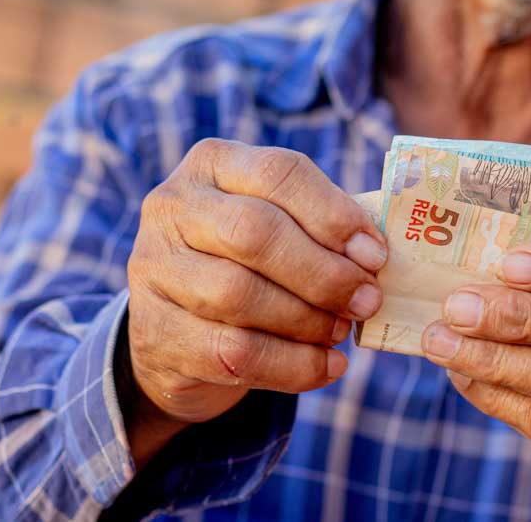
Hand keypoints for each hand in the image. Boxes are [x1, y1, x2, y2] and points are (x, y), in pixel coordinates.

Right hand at [122, 139, 387, 464]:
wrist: (178, 334)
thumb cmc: (249, 265)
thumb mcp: (280, 227)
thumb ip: (323, 228)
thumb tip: (377, 253)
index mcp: (213, 163)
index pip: (279, 172)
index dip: (334, 215)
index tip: (376, 254)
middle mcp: (172, 206)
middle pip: (256, 233)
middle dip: (324, 273)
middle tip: (367, 300)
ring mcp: (153, 268)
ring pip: (239, 294)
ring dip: (307, 320)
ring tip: (340, 332)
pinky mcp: (154, 332)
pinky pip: (232, 352)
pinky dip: (292, 365)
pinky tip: (327, 367)